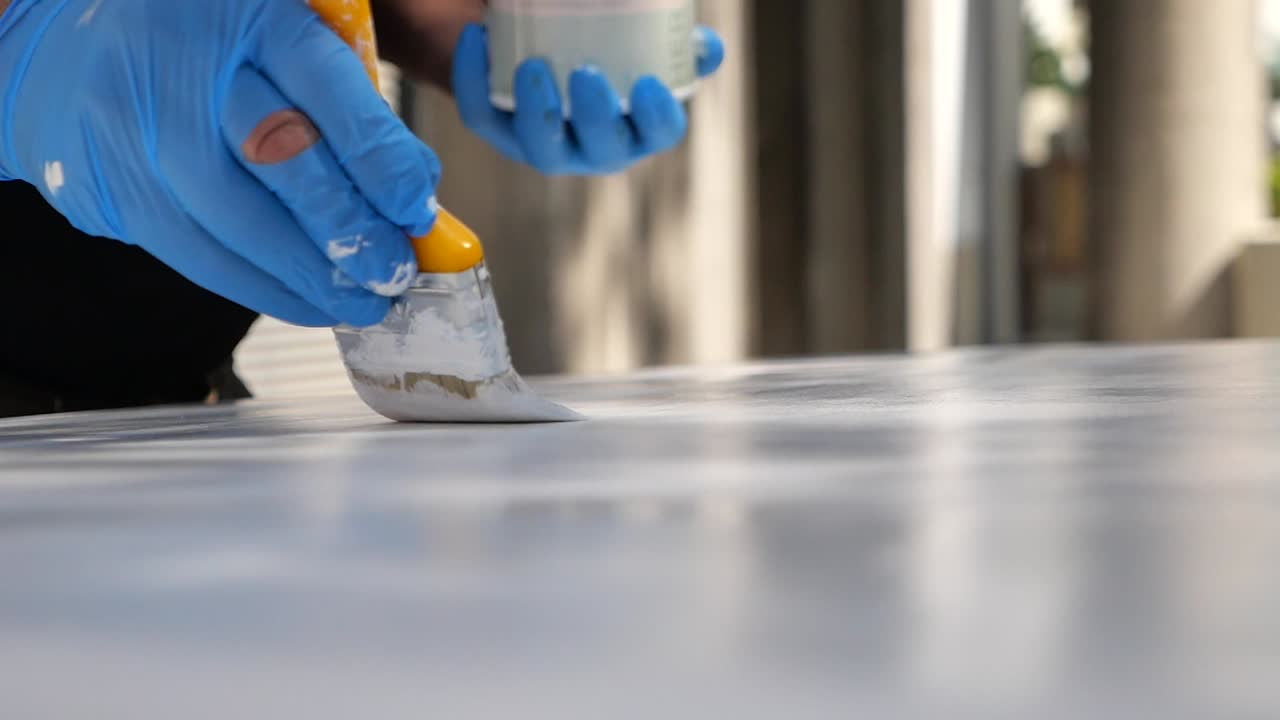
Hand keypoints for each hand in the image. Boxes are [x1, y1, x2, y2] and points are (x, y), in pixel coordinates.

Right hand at [0, 0, 439, 326]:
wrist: (59, 38)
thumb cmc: (197, 40)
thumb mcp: (276, 33)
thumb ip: (341, 95)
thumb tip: (410, 188)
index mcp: (247, 15)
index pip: (329, 92)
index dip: (381, 161)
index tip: (416, 210)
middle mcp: (184, 69)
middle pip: (281, 160)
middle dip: (349, 231)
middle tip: (392, 272)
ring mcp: (135, 130)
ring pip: (234, 223)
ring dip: (309, 277)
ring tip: (359, 301)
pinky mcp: (106, 185)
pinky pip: (193, 253)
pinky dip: (258, 287)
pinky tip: (303, 300)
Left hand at [452, 23, 725, 174]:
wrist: (529, 38)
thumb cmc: (596, 43)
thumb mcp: (637, 41)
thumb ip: (671, 40)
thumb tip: (707, 47)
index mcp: (637, 126)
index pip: (660, 134)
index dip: (658, 118)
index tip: (648, 84)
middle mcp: (593, 146)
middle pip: (601, 148)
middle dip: (595, 118)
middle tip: (587, 74)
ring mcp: (544, 144)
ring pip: (542, 147)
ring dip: (538, 112)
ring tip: (532, 66)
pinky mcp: (498, 129)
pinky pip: (483, 115)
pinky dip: (474, 78)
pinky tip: (477, 38)